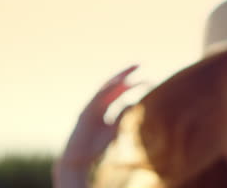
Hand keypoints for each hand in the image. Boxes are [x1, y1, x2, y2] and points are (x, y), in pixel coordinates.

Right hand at [53, 65, 139, 186]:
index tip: (147, 78)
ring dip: (117, 79)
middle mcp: (97, 105)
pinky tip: (117, 84)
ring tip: (129, 72)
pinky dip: (106, 90)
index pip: (120, 91)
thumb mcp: (114, 129)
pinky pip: (96, 98)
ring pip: (104, 88)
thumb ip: (122, 115)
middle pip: (113, 85)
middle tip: (140, 64)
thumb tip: (134, 102)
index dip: (132, 83)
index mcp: (104, 108)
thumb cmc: (96, 147)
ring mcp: (90, 107)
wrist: (78, 161)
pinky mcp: (84, 113)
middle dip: (126, 75)